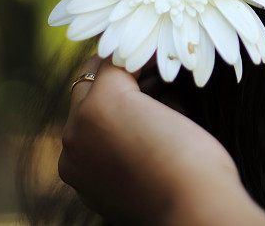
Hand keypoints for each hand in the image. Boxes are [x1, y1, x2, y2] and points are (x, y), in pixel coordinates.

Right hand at [58, 56, 264, 224]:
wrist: (194, 212)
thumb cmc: (187, 194)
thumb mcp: (148, 172)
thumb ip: (132, 147)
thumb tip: (154, 113)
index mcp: (78, 169)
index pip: (86, 115)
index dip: (124, 97)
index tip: (159, 88)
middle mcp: (70, 146)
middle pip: (85, 88)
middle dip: (124, 78)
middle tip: (165, 72)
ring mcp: (81, 123)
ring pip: (98, 71)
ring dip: (134, 66)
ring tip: (173, 71)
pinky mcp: (105, 101)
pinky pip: (120, 60)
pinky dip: (147, 54)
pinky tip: (173, 56)